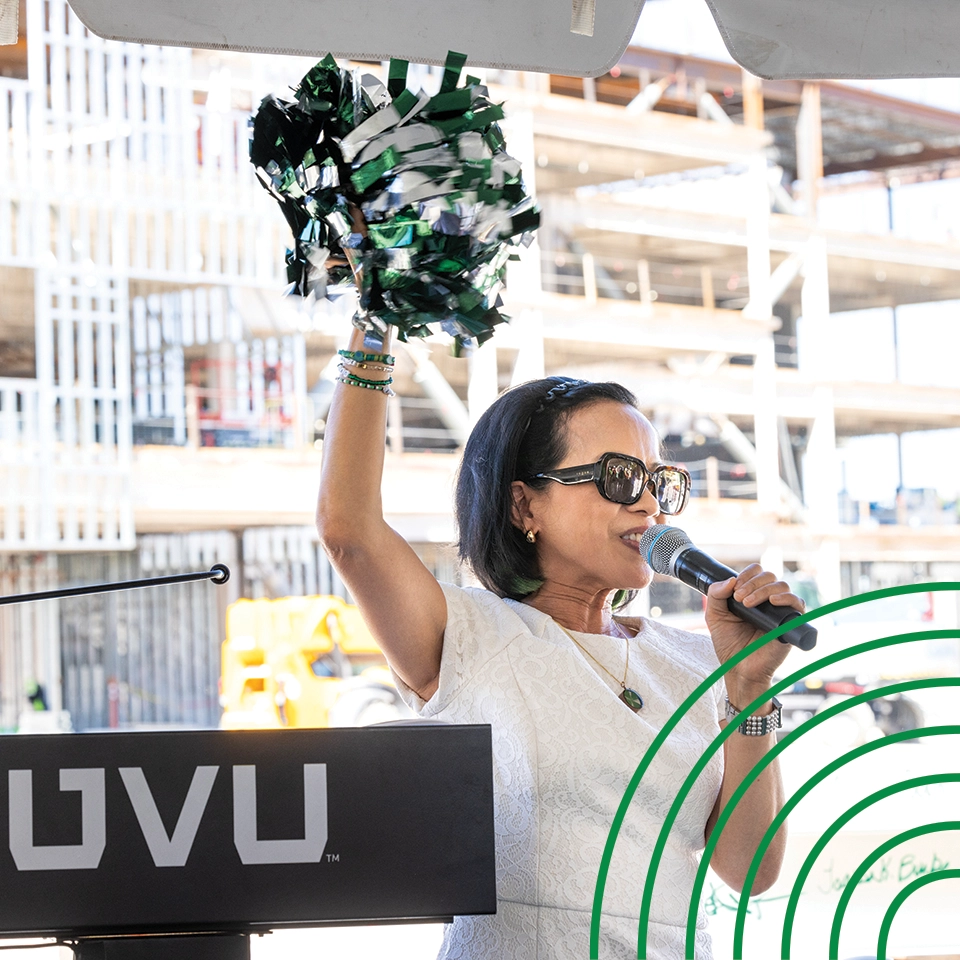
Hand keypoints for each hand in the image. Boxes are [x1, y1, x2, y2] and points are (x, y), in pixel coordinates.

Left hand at [705, 564, 804, 704]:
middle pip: (769, 576)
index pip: (757, 572)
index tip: (734, 588)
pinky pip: (798, 604)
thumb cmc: (729, 644)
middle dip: (752, 583)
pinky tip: (772, 602)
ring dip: (763, 590)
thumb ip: (716, 594)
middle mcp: (769, 601)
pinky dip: (786, 598)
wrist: (738, 668)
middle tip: (739, 598)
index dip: (746, 574)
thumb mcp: (715, 616)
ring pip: (782, 586)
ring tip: (748, 604)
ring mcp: (781, 611)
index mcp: (753, 595)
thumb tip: (730, 579)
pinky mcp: (791, 624)